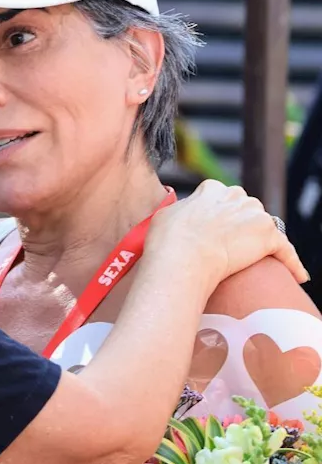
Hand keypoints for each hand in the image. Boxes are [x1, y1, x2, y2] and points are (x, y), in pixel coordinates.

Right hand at [146, 180, 308, 293]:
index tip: (213, 230)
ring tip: (256, 261)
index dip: (218, 215)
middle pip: (247, 208)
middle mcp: (237, 195)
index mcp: (212, 188)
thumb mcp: (166, 214)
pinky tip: (297, 275)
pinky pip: (286, 250)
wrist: (182, 259)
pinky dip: (291, 263)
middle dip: (242, 224)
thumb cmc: (167, 241)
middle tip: (231, 246)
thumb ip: (182, 210)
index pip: (222, 197)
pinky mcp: (270, 237)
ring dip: (261, 241)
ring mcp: (255, 215)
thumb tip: (184, 215)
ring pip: (265, 226)